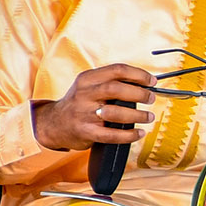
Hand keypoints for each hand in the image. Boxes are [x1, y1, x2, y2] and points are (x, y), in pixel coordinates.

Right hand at [31, 64, 157, 150]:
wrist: (53, 123)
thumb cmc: (79, 104)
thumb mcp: (89, 86)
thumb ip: (111, 82)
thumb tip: (144, 84)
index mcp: (87, 79)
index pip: (116, 70)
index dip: (139, 74)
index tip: (152, 81)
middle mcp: (84, 94)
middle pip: (116, 89)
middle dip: (139, 93)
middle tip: (151, 98)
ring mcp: (83, 113)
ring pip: (115, 112)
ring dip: (137, 115)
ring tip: (148, 117)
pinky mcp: (85, 132)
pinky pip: (111, 135)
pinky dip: (129, 135)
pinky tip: (139, 133)